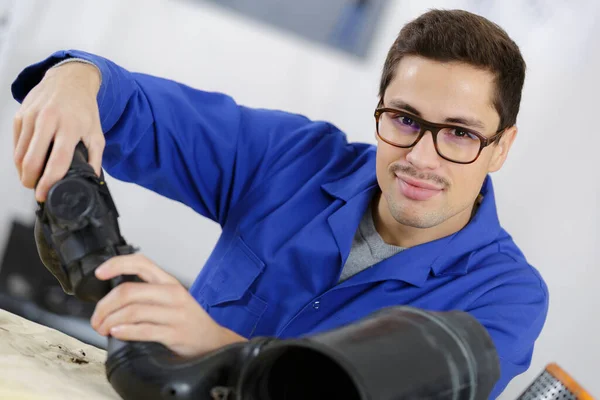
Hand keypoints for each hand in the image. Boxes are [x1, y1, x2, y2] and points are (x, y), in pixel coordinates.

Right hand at [13, 62, 103, 201]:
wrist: (70, 80)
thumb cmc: (84, 109)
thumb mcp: (96, 133)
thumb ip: (95, 157)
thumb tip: (92, 179)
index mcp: (70, 127)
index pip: (58, 160)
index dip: (49, 181)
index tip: (44, 194)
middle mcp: (49, 121)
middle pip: (33, 159)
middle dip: (31, 180)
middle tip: (36, 189)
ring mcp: (32, 117)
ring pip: (20, 153)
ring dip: (23, 171)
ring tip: (32, 179)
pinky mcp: (21, 115)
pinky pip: (16, 143)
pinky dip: (19, 157)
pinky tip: (27, 163)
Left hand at [90, 253, 246, 357]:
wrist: (213, 342)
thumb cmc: (188, 321)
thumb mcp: (172, 298)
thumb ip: (148, 293)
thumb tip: (112, 297)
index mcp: (169, 282)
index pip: (141, 263)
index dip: (117, 264)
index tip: (99, 273)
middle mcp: (172, 294)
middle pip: (128, 291)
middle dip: (105, 306)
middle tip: (97, 318)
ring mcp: (175, 314)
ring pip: (132, 311)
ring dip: (110, 321)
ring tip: (103, 329)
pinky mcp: (175, 333)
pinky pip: (143, 330)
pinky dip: (125, 332)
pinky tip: (117, 333)